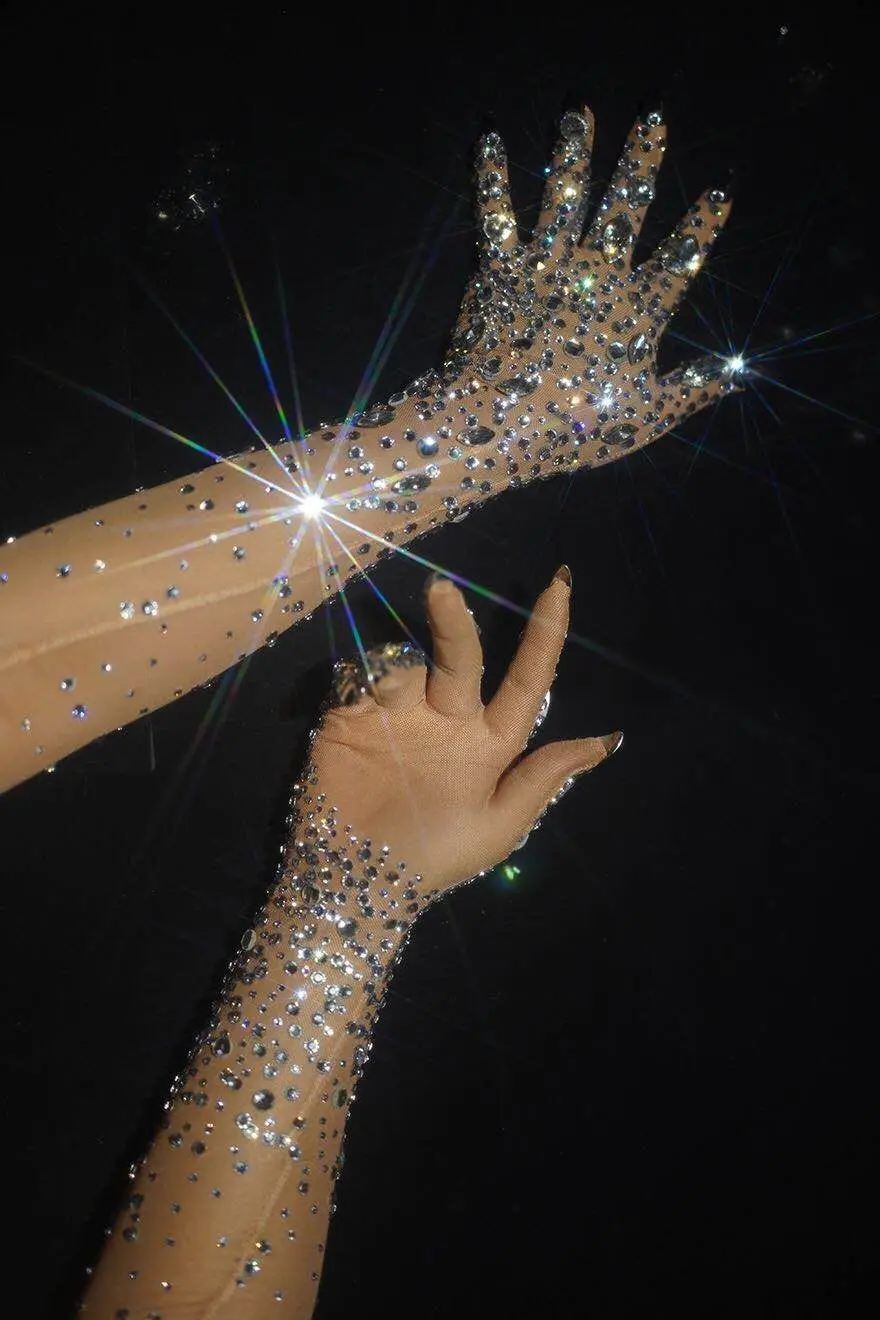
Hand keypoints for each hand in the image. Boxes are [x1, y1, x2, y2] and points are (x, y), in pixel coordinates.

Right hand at [301, 567, 620, 900]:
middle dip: (454, 623)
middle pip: (461, 657)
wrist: (356, 883)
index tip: (561, 585)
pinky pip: (361, 680)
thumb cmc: (436, 857)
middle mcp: (448, 716)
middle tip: (443, 591)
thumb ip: (545, 777)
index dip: (545, 636)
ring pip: (408, 664)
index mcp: (489, 741)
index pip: (526, 681)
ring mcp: (399, 713)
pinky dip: (364, 680)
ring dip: (402, 668)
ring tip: (386, 698)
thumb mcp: (499, 827)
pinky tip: (362, 702)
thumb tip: (610, 739)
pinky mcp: (352, 715)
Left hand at [444, 106, 738, 475]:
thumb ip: (692, 388)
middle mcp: (598, 274)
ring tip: (578, 112)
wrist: (499, 428)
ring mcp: (549, 266)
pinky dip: (492, 175)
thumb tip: (738, 375)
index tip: (719, 190)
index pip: (680, 258)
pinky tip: (491, 138)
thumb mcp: (645, 416)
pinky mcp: (502, 269)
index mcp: (637, 310)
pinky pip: (497, 213)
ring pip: (566, 194)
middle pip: (626, 206)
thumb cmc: (575, 429)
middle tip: (653, 117)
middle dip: (642, 159)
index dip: (702, 225)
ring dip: (573, 149)